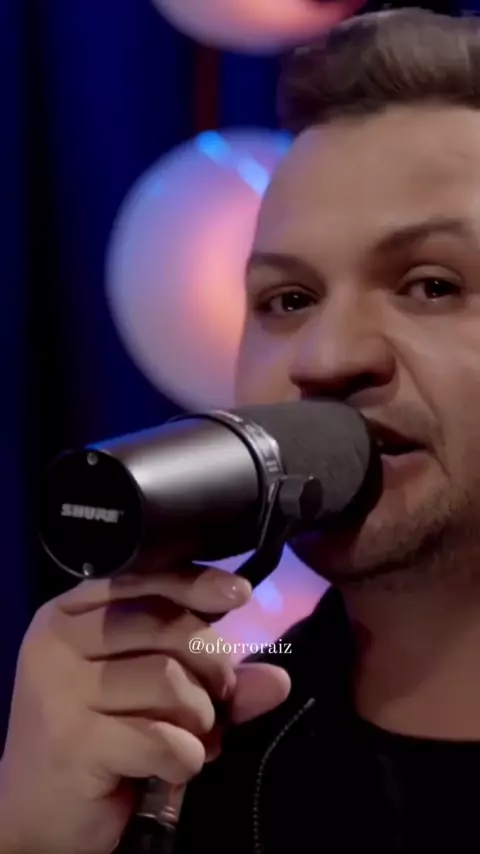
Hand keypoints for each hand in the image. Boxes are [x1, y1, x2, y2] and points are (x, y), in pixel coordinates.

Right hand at [0, 566, 290, 853]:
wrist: (38, 812)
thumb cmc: (99, 736)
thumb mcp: (156, 695)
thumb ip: (211, 677)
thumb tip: (277, 679)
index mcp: (72, 613)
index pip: (143, 579)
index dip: (196, 583)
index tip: (239, 593)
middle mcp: (59, 641)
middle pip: (165, 625)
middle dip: (211, 665)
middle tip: (216, 699)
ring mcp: (59, 689)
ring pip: (169, 679)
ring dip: (199, 717)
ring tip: (191, 735)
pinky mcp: (73, 741)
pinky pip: (162, 738)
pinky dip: (186, 757)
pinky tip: (173, 767)